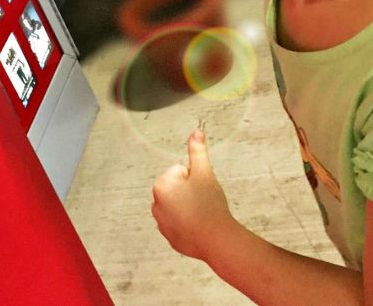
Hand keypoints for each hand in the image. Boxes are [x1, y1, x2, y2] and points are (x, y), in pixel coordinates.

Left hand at [151, 129, 236, 262]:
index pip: (179, 171)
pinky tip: (199, 227)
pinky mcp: (170, 237)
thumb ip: (197, 150)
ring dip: (188, 207)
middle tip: (202, 202)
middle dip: (189, 192)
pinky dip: (189, 224)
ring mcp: (162, 223)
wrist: (216, 240)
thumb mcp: (204, 172)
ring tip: (202, 214)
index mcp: (161, 186)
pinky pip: (180, 224)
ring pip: (179, 206)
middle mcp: (156, 204)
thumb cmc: (209, 205)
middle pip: (177, 188)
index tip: (200, 189)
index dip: (194, 178)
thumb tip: (196, 132)